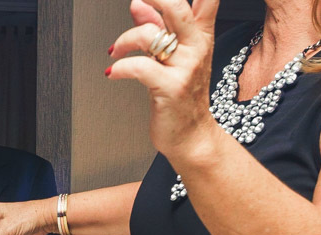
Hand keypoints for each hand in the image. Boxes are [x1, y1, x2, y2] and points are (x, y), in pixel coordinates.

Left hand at [108, 0, 220, 162]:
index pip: (207, 1)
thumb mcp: (171, 56)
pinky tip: (114, 72)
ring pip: (151, 36)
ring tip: (115, 51)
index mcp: (200, 35)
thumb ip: (155, 27)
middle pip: (177, 8)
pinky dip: (120, 67)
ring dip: (124, 40)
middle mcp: (195, 47)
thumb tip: (137, 3)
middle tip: (137, 1)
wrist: (191, 135)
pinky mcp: (170, 88)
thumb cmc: (182, 96)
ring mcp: (184, 68)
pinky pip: (140, 67)